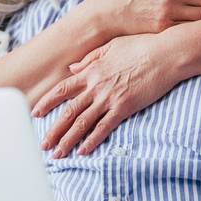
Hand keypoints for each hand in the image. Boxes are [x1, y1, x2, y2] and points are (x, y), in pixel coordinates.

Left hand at [34, 32, 190, 156]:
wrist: (165, 54)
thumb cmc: (140, 46)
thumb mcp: (110, 47)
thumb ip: (89, 60)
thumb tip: (72, 69)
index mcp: (91, 71)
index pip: (62, 90)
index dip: (47, 103)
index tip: (36, 114)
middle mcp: (96, 86)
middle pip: (68, 111)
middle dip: (53, 130)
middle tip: (43, 145)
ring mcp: (109, 98)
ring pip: (82, 123)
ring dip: (68, 140)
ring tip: (58, 153)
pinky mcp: (125, 107)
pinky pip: (104, 127)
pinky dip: (92, 141)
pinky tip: (83, 151)